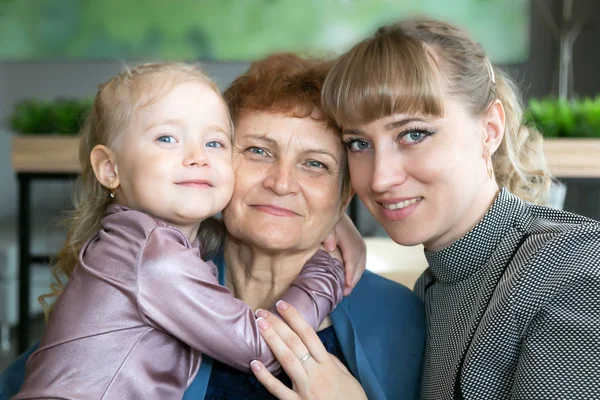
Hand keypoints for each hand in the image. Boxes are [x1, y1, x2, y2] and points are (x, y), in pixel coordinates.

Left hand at [252, 302, 366, 399]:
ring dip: (271, 340)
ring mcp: (305, 389)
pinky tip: (253, 363)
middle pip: (294, 343)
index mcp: (327, 364)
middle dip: (278, 325)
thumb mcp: (343, 373)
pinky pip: (278, 390)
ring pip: (286, 360)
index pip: (309, 334)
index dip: (294, 318)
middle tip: (262, 312)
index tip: (282, 305)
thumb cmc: (350, 396)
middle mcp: (316, 374)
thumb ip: (327, 359)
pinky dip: (265, 377)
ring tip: (259, 326)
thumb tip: (313, 346)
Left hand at [322, 213, 365, 294]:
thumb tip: (330, 247)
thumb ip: (328, 235)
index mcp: (350, 240)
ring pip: (361, 266)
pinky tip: (349, 279)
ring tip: (346, 290)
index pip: (352, 261)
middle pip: (358, 266)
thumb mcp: (326, 227)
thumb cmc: (327, 222)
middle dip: (352, 281)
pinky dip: (356, 272)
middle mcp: (358, 243)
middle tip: (344, 294)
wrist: (333, 211)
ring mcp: (360, 245)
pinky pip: (360, 263)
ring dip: (355, 278)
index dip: (349, 276)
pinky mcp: (360, 246)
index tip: (345, 288)